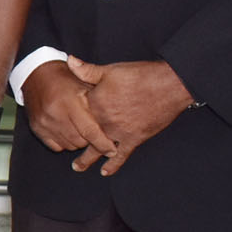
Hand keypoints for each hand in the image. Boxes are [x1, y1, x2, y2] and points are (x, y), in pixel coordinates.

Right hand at [22, 60, 113, 157]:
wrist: (37, 75)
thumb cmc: (66, 78)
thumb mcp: (85, 83)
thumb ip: (100, 101)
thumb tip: (117, 123)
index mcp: (69, 102)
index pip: (89, 131)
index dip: (102, 143)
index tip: (112, 150)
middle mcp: (54, 114)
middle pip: (79, 141)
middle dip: (90, 140)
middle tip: (95, 131)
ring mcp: (44, 123)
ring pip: (69, 145)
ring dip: (78, 141)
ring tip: (81, 128)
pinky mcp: (37, 128)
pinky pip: (56, 146)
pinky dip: (65, 142)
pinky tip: (68, 130)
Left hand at [64, 57, 190, 175]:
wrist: (170, 85)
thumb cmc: (140, 75)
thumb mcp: (110, 70)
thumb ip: (87, 70)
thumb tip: (69, 60)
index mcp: (95, 103)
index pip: (76, 114)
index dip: (69, 117)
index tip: (61, 121)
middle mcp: (103, 120)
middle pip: (84, 134)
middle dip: (73, 142)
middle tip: (64, 148)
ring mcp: (118, 132)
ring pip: (98, 149)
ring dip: (87, 159)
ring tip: (76, 167)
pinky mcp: (134, 139)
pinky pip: (121, 155)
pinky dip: (113, 165)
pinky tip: (105, 172)